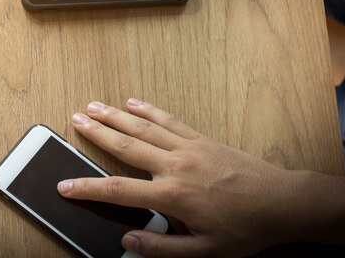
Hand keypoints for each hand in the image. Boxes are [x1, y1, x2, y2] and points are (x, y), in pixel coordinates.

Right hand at [57, 99, 316, 256]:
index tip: (65, 186)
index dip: (88, 189)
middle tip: (75, 119)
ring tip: (93, 106)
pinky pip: (168, 120)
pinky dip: (149, 109)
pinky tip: (133, 101)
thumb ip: (163, 248)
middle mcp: (174, 165)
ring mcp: (187, 147)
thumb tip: (129, 241)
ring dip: (116, 115)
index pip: (119, 191)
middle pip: (126, 145)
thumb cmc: (243, 228)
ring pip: (143, 127)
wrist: (280, 201)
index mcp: (172, 195)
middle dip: (97, 133)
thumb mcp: (205, 252)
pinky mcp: (199, 137)